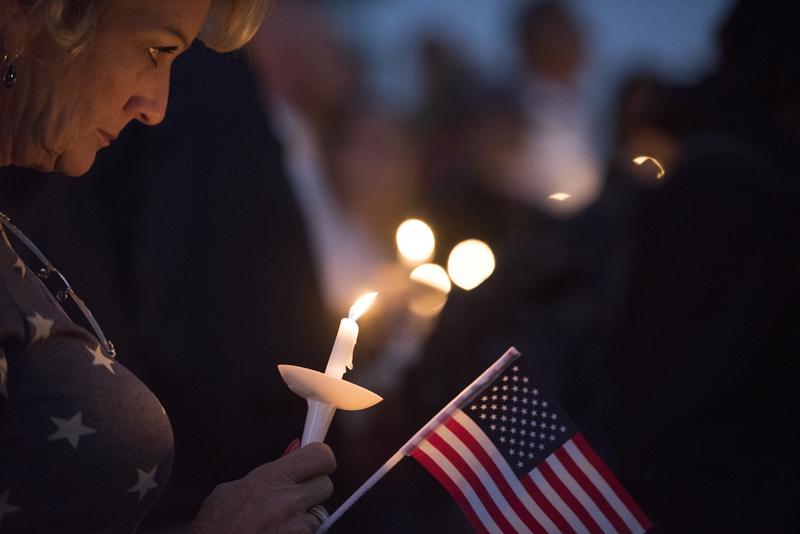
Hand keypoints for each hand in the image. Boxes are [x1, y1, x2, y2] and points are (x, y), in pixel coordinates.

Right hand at [189, 442, 335, 533]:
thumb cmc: (215, 526)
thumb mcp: (232, 489)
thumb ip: (263, 474)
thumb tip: (286, 461)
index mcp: (272, 478)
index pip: (320, 456)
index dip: (321, 458)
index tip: (318, 461)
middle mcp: (289, 501)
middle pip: (326, 485)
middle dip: (313, 489)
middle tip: (296, 495)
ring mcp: (296, 527)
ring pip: (319, 514)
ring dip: (305, 517)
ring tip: (279, 522)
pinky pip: (311, 533)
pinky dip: (299, 533)